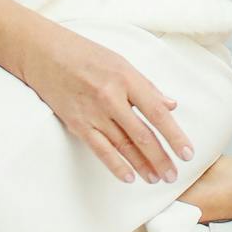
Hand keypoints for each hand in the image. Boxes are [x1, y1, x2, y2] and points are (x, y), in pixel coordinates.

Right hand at [16, 22, 196, 187]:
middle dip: (161, 157)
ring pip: (123, 145)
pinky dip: (115, 165)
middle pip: (142, 134)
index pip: (157, 112)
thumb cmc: (85, 54)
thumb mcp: (120, 62)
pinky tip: (129, 177)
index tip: (187, 153)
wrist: (44, 53)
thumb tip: (171, 105)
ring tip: (156, 178)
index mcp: (126, 78)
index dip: (174, 135)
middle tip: (173, 174)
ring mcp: (93, 112)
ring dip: (142, 165)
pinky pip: (100, 149)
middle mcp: (111, 97)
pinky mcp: (77, 123)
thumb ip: (146, 86)